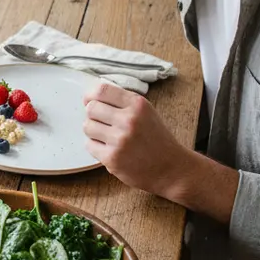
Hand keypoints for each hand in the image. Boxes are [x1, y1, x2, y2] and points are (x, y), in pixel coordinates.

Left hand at [83, 82, 238, 222]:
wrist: (172, 169)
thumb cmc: (156, 139)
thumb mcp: (146, 112)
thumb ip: (122, 102)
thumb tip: (90, 97)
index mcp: (138, 105)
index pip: (102, 90)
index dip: (91, 96)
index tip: (90, 101)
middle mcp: (129, 120)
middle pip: (91, 108)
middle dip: (93, 115)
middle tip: (103, 123)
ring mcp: (120, 140)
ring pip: (87, 126)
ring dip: (93, 131)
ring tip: (108, 137)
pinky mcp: (112, 158)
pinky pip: (89, 145)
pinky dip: (96, 147)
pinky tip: (111, 149)